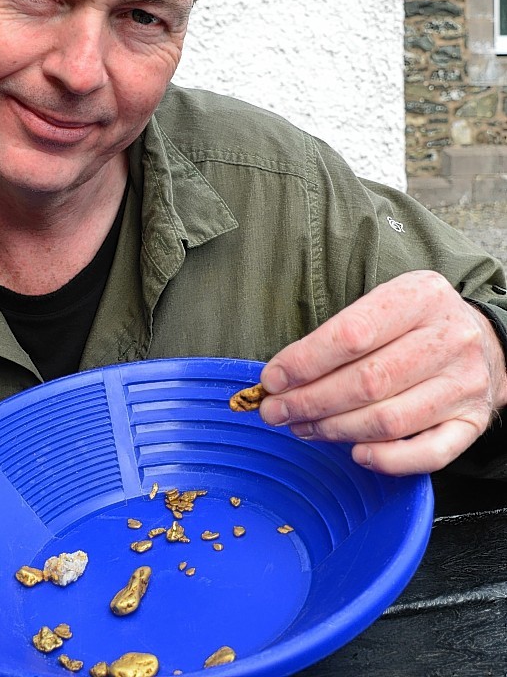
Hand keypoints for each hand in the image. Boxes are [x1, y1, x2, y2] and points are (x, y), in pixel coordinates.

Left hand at [259, 271, 506, 474]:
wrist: (485, 341)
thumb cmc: (418, 323)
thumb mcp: (387, 303)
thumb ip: (342, 333)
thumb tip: (282, 376)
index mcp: (421, 297)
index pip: (353, 334)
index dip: (305, 362)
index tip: (273, 379)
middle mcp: (449, 338)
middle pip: (367, 381)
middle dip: (310, 401)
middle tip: (276, 411)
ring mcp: (464, 384)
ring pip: (389, 421)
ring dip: (335, 430)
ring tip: (303, 428)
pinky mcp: (472, 423)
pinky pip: (428, 454)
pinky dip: (388, 461)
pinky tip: (356, 454)